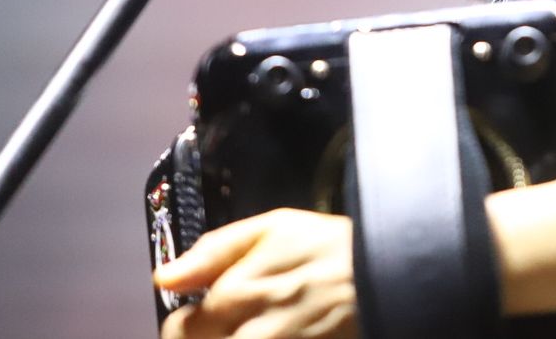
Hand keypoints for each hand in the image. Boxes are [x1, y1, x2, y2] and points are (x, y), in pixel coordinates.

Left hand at [156, 208, 355, 338]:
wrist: (392, 270)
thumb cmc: (332, 247)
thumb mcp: (275, 228)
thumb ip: (214, 251)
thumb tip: (163, 277)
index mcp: (236, 293)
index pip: (177, 329)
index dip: (184, 324)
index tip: (199, 317)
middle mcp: (252, 333)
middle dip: (205, 337)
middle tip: (230, 323)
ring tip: (254, 327)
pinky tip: (281, 332)